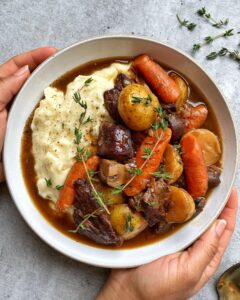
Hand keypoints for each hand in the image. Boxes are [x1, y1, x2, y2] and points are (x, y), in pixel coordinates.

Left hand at [0, 47, 56, 181]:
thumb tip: (25, 70)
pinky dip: (53, 110)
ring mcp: (22, 113)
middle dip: (47, 69)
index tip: (53, 52)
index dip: (34, 57)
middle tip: (66, 64)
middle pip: (31, 78)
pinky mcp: (30, 129)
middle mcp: (12, 99)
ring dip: (52, 88)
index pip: (17, 66)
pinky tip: (64, 107)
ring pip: (39, 96)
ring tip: (68, 82)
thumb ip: (4, 86)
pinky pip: (44, 116)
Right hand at [97, 188, 237, 299]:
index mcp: (205, 258)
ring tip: (195, 183)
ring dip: (194, 200)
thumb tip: (221, 224)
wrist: (126, 291)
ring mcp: (176, 239)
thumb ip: (207, 249)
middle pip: (208, 220)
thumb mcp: (188, 272)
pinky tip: (173, 194)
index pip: (224, 231)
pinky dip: (175, 205)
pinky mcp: (160, 234)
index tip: (231, 191)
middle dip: (213, 202)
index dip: (229, 211)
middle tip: (212, 181)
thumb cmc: (158, 288)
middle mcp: (192, 247)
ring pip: (190, 216)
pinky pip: (171, 216)